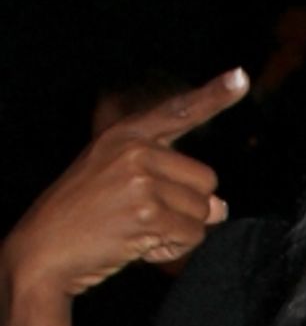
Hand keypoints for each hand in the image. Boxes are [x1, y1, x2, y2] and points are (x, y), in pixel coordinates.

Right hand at [2, 68, 248, 301]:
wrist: (44, 249)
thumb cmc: (84, 219)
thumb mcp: (118, 183)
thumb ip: (171, 185)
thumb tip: (223, 208)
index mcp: (126, 136)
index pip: (179, 112)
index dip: (214, 95)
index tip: (241, 77)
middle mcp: (135, 150)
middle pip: (206, 181)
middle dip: (190, 208)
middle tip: (148, 218)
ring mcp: (140, 180)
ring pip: (203, 212)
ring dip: (180, 232)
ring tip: (138, 232)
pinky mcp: (146, 212)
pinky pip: (191, 235)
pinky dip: (173, 249)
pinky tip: (141, 247)